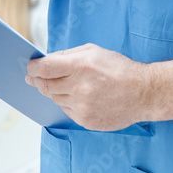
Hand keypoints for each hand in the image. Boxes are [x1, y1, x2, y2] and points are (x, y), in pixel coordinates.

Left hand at [25, 43, 149, 130]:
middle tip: (33, 77)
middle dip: (37, 80)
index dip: (33, 67)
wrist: (142, 93)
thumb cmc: (119, 69)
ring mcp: (82, 106)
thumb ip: (67, 55)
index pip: (44, 68)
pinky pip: (66, 110)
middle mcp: (79, 87)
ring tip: (68, 84)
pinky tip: (81, 96)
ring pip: (55, 98)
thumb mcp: (93, 51)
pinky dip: (68, 103)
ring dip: (55, 91)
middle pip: (45, 85)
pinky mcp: (86, 120)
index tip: (29, 66)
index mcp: (80, 66)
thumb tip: (46, 61)